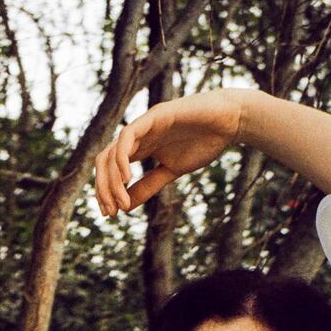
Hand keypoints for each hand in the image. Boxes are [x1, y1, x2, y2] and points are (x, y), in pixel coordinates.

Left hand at [94, 89, 243, 216]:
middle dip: (103, 189)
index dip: (105, 191)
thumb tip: (125, 206)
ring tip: (120, 202)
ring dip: (112, 180)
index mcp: (139, 148)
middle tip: (110, 212)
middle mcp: (136, 137)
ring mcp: (144, 125)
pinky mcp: (154, 116)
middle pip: (104, 161)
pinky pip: (128, 136)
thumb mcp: (171, 171)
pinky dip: (122, 157)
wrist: (227, 122)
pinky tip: (127, 178)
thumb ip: (148, 186)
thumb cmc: (203, 143)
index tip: (111, 214)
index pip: (111, 169)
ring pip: (112, 152)